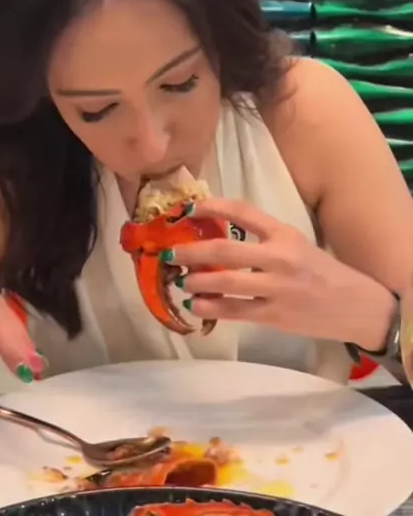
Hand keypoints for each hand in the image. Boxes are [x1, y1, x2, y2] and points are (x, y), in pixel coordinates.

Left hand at [165, 199, 394, 348]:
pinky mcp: (274, 315)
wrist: (355, 305)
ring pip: (226, 282)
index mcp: (283, 233)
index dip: (211, 207)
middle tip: (170, 252)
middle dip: (191, 251)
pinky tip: (195, 306)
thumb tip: (217, 236)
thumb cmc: (321, 270)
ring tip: (181, 280)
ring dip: (197, 281)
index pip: (241, 211)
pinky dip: (212, 308)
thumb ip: (263, 238)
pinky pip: (235, 311)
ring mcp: (276, 288)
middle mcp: (279, 257)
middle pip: (225, 250)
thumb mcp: (296, 242)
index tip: (188, 209)